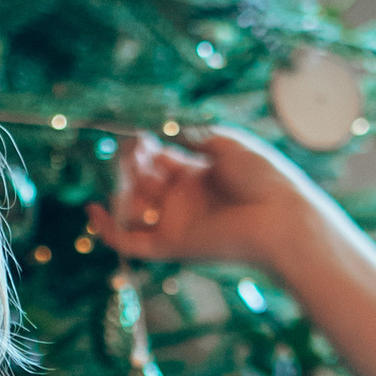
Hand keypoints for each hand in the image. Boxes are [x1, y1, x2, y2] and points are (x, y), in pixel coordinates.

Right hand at [90, 124, 315, 275]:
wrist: (281, 218)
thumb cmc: (263, 178)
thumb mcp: (227, 144)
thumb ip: (193, 136)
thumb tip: (164, 130)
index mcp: (200, 175)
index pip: (160, 160)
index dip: (144, 147)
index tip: (136, 135)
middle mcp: (185, 200)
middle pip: (143, 181)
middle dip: (130, 164)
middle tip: (128, 150)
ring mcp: (176, 223)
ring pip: (134, 208)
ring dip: (121, 189)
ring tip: (123, 171)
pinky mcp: (171, 246)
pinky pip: (131, 242)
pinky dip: (109, 230)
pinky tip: (94, 210)